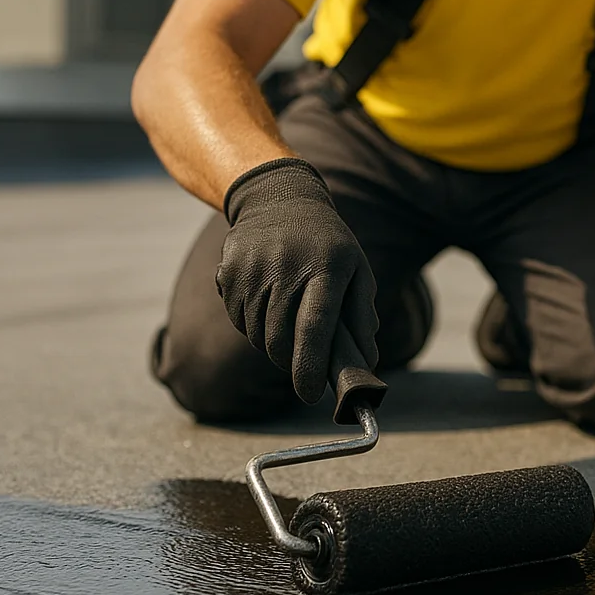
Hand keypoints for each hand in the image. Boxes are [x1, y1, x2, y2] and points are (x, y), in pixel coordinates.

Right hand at [216, 157, 377, 403]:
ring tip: (287, 321)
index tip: (311, 395)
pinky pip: (239, 320)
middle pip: (280, 339)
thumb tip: (367, 362)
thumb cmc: (327, 244)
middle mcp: (285, 267)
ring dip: (272, 344)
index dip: (311, 366)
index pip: (315, 327)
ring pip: (257, 335)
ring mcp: (252, 269)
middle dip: (291, 363)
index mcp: (325, 268)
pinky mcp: (227, 272)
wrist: (278, 198)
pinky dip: (253, 326)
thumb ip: (362, 316)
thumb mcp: (356, 270)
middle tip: (303, 366)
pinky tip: (267, 304)